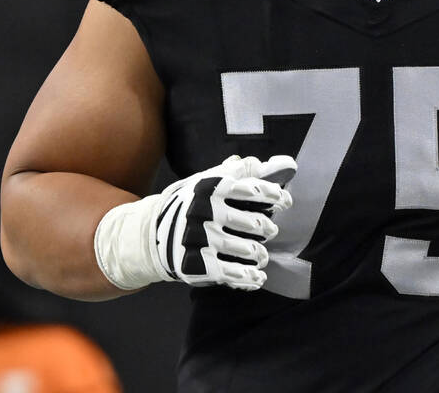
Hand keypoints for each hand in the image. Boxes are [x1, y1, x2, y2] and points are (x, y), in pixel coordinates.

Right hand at [153, 155, 295, 289]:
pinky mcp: (198, 264)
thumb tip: (275, 163)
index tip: (285, 201)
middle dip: (267, 228)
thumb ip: (240, 172)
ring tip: (261, 254)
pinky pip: (233, 273)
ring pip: (247, 250)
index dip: (274, 195)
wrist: (153, 233)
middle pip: (253, 223)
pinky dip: (249, 276)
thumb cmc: (190, 203)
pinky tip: (257, 276)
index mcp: (211, 188)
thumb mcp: (208, 181)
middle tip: (270, 230)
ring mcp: (202, 239)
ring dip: (260, 254)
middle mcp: (205, 212)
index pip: (252, 189)